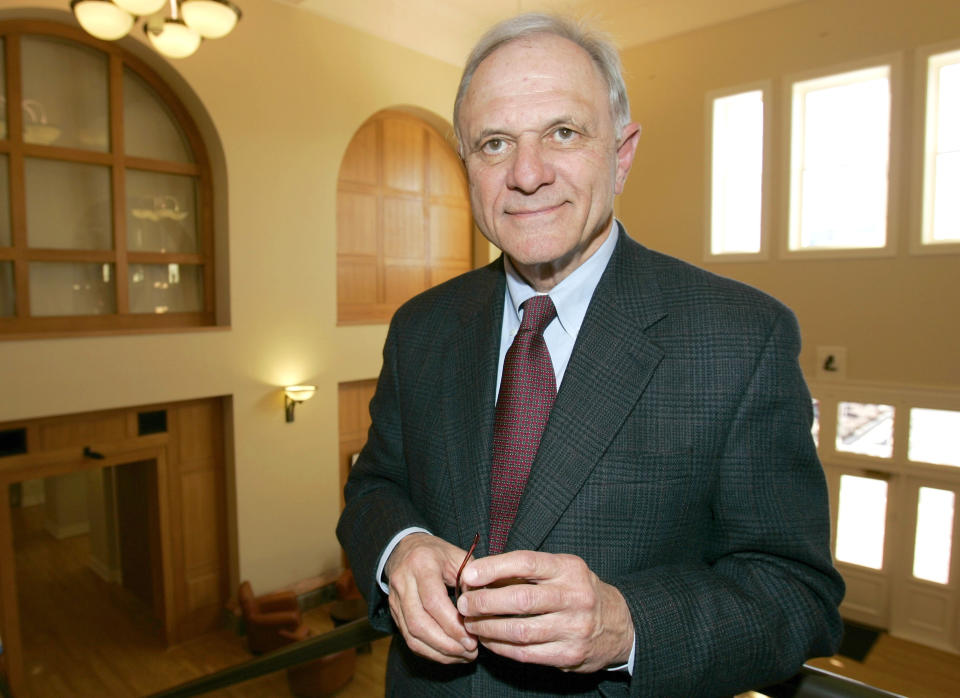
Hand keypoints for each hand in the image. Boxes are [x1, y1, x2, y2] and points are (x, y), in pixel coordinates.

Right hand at [384, 532, 478, 663]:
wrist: (406, 549)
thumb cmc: (438, 554)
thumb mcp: (458, 557)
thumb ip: (472, 581)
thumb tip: (482, 609)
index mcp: (422, 565)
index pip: (433, 601)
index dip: (452, 624)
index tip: (472, 638)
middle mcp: (403, 582)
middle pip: (420, 623)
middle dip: (447, 644)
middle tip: (471, 652)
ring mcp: (395, 599)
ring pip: (412, 635)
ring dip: (439, 652)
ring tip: (463, 656)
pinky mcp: (394, 613)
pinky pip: (409, 639)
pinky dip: (430, 651)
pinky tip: (448, 654)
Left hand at [456, 550, 632, 672]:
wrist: (618, 625)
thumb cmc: (578, 591)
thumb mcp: (562, 570)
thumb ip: (527, 571)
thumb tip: (480, 574)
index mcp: (569, 569)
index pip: (526, 563)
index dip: (494, 568)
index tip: (469, 574)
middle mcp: (574, 597)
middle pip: (520, 600)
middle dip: (484, 602)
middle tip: (463, 603)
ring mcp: (574, 628)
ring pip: (519, 631)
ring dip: (487, 628)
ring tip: (471, 623)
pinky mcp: (570, 655)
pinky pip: (526, 653)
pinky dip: (500, 647)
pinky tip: (488, 640)